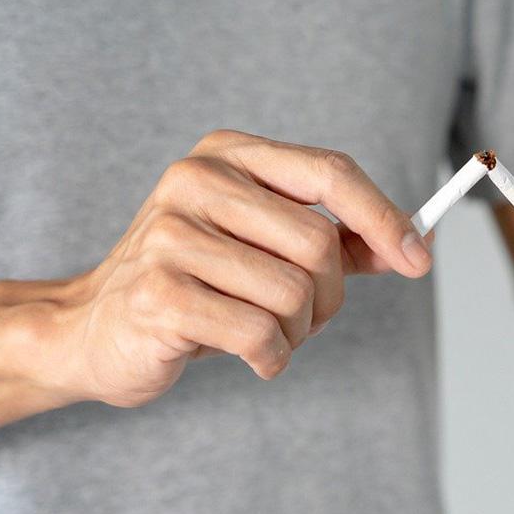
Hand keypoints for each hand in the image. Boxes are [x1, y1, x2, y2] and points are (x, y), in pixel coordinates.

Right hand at [24, 130, 431, 407]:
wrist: (94, 330)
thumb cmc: (197, 285)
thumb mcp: (266, 248)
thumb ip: (337, 240)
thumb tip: (413, 243)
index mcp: (229, 156)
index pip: (331, 172)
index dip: (384, 217)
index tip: (418, 259)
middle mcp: (197, 181)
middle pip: (318, 242)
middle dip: (331, 297)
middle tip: (308, 320)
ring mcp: (171, 234)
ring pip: (293, 292)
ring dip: (300, 333)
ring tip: (268, 336)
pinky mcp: (159, 292)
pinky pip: (260, 333)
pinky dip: (273, 357)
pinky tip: (252, 356)